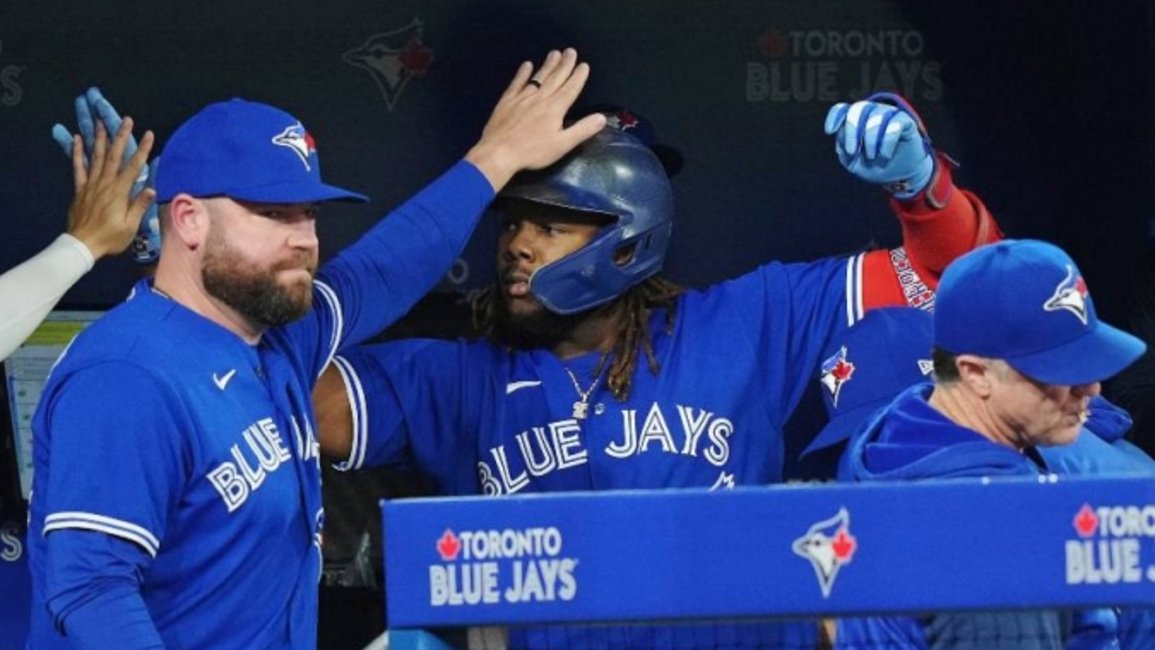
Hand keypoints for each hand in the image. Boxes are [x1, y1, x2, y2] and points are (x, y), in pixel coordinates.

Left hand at [52, 87, 159, 263]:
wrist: (83, 245)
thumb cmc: (110, 238)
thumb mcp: (130, 226)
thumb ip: (139, 206)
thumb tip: (151, 189)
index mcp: (120, 192)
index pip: (134, 167)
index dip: (143, 150)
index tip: (149, 134)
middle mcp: (105, 184)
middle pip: (114, 156)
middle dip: (121, 136)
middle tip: (127, 120)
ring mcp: (91, 185)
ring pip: (97, 157)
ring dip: (101, 139)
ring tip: (102, 122)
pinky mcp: (80, 189)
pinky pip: (78, 167)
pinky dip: (78, 152)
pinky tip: (78, 139)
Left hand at [464, 48, 605, 189]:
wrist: (498, 153)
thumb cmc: (532, 152)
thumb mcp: (562, 145)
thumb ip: (582, 130)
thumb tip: (601, 117)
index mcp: (555, 109)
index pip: (570, 89)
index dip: (578, 77)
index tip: (584, 65)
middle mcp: (540, 98)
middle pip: (555, 78)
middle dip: (565, 65)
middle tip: (570, 51)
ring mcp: (522, 98)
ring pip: (538, 77)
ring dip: (548, 65)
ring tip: (554, 53)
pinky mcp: (507, 101)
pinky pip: (517, 83)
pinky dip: (522, 73)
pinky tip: (527, 65)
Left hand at [824, 92, 934, 198]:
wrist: (900, 175)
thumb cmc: (874, 166)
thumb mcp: (854, 163)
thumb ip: (844, 149)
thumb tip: (840, 134)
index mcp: (856, 121)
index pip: (842, 109)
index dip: (835, 117)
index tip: (829, 131)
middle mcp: (872, 112)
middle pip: (858, 109)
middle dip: (852, 131)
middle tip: (852, 152)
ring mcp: (889, 114)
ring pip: (876, 117)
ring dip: (870, 140)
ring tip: (873, 157)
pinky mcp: (906, 121)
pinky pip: (895, 124)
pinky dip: (887, 141)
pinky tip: (885, 155)